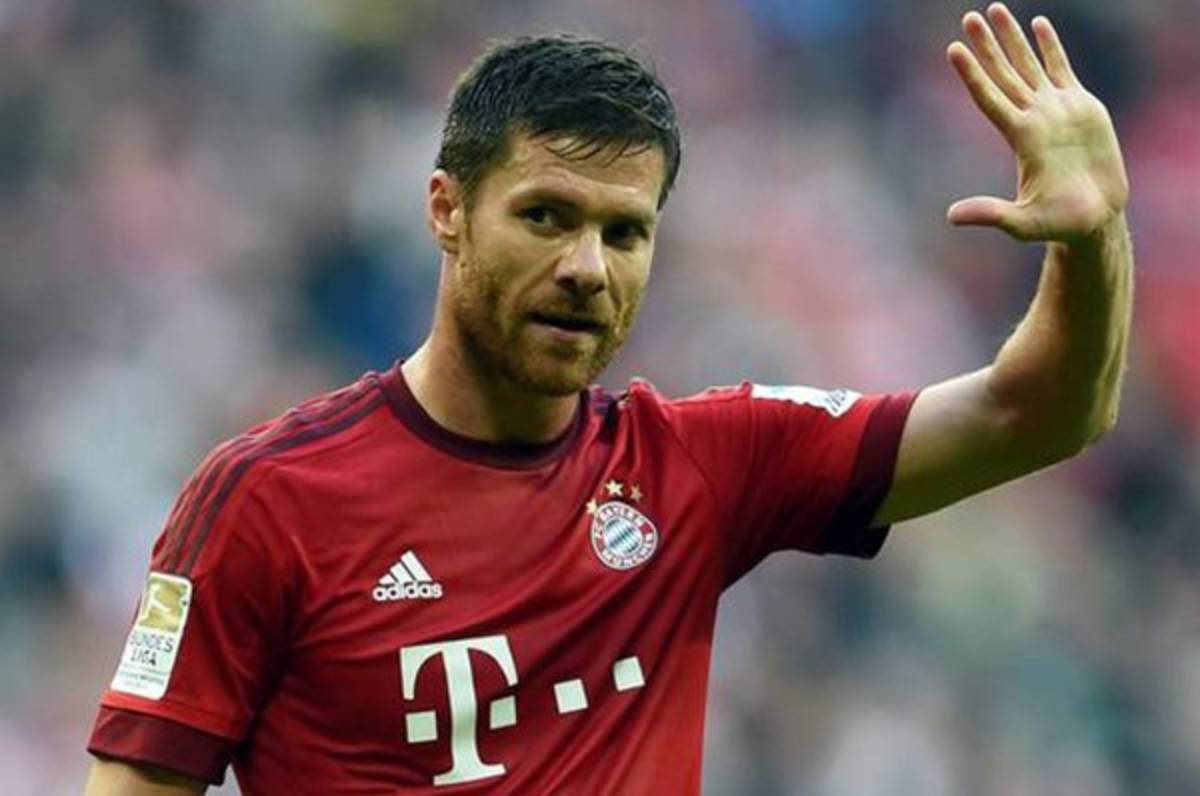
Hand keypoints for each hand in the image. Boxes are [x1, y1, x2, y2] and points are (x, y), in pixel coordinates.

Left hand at [946, 3, 1128, 242]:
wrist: (1095, 218)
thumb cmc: (1060, 223)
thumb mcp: (1023, 223)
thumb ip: (991, 215)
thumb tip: (951, 217)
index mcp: (1020, 138)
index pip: (989, 98)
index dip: (972, 74)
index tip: (953, 50)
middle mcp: (1033, 118)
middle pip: (1004, 73)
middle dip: (987, 45)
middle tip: (968, 17)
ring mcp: (1055, 110)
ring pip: (1028, 65)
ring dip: (1012, 38)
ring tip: (995, 10)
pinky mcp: (1080, 106)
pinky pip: (1061, 69)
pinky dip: (1050, 46)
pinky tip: (1038, 24)